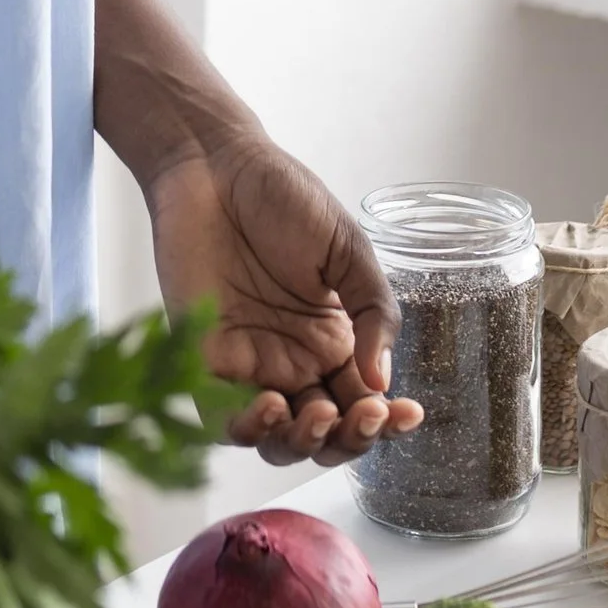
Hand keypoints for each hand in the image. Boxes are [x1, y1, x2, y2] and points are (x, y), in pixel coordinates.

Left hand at [143, 123, 425, 468]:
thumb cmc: (283, 197)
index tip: (407, 414)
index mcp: (333, 341)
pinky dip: (246, 428)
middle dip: (349, 438)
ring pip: (276, 439)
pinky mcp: (201, 361)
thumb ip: (373, 313)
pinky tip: (270, 406)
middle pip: (325, 434)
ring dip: (302, 443)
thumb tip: (381, 381)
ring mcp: (247, 366)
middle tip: (362, 415)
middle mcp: (292, 363)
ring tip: (316, 415)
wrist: (213, 164)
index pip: (364, 403)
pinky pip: (221, 419)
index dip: (386, 422)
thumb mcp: (347, 251)